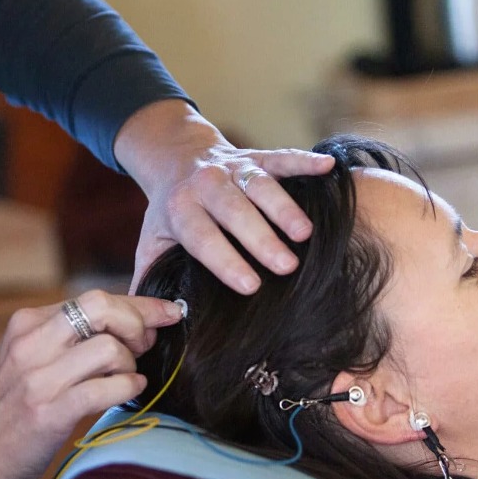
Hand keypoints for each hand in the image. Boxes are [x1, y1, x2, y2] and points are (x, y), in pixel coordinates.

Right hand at [0, 291, 182, 478]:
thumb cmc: (10, 406)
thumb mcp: (30, 357)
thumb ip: (72, 337)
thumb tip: (138, 325)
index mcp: (28, 323)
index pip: (96, 298)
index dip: (141, 305)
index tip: (169, 312)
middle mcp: (31, 343)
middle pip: (103, 308)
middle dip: (138, 324)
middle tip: (144, 346)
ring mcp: (38, 378)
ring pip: (109, 348)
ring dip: (130, 364)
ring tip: (124, 377)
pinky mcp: (48, 411)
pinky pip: (106, 389)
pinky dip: (127, 388)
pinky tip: (128, 392)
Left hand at [114, 99, 333, 293]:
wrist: (174, 154)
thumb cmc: (171, 209)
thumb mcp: (151, 240)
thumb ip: (150, 277)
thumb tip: (149, 324)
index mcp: (180, 210)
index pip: (203, 238)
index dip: (226, 261)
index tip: (250, 286)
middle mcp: (206, 186)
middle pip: (235, 211)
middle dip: (261, 238)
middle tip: (286, 266)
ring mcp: (233, 168)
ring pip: (260, 186)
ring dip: (284, 208)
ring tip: (305, 234)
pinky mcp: (255, 156)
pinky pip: (281, 157)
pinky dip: (304, 161)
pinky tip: (329, 166)